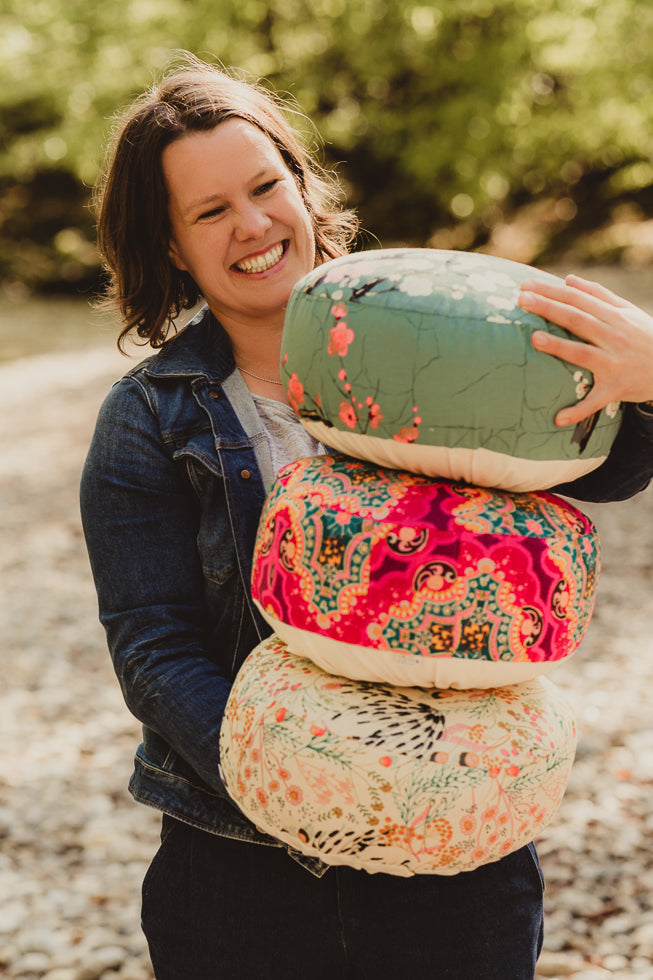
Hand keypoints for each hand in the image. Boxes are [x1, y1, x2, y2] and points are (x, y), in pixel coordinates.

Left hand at [518, 273, 652, 426]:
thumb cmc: (647, 336)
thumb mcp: (628, 312)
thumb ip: (598, 295)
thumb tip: (568, 280)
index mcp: (614, 316)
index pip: (578, 299)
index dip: (551, 291)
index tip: (525, 284)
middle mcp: (614, 336)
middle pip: (577, 319)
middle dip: (548, 308)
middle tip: (520, 300)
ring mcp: (615, 362)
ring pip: (584, 353)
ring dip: (559, 347)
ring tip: (534, 339)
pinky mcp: (617, 388)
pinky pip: (595, 401)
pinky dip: (578, 411)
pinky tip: (557, 419)